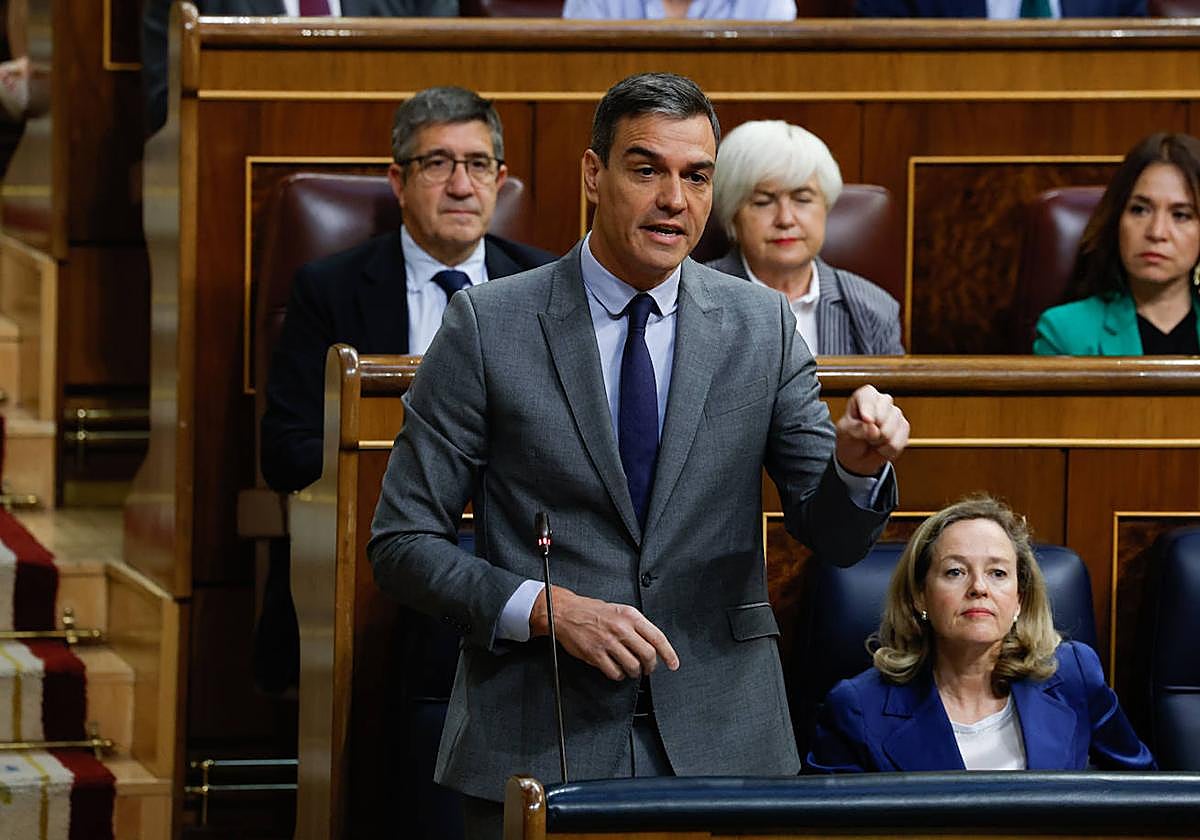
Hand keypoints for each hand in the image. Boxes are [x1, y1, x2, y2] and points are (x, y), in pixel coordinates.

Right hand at [530, 586, 679, 680]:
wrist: (566, 612)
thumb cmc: (593, 611)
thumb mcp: (620, 610)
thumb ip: (637, 625)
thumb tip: (653, 643)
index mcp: (630, 616)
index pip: (657, 637)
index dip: (669, 654)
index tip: (673, 664)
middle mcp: (621, 628)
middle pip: (648, 655)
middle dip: (650, 666)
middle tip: (648, 669)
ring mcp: (608, 642)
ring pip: (633, 666)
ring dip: (634, 672)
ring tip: (630, 669)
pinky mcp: (596, 654)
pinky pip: (615, 672)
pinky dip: (618, 675)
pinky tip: (616, 670)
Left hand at [835, 384, 908, 476]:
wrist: (858, 454)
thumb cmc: (849, 437)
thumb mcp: (845, 432)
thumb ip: (857, 429)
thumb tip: (875, 430)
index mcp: (865, 396)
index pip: (868, 396)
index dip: (868, 408)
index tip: (867, 420)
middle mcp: (883, 401)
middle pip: (881, 416)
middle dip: (870, 432)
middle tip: (863, 435)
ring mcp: (896, 414)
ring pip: (889, 432)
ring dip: (877, 442)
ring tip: (871, 440)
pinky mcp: (904, 428)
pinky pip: (896, 444)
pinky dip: (885, 450)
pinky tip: (881, 446)